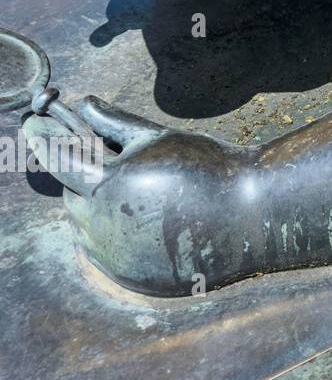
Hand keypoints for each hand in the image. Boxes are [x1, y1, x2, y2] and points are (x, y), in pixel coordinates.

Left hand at [25, 99, 256, 294]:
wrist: (249, 217)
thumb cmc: (206, 168)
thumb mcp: (158, 138)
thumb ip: (114, 124)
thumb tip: (84, 102)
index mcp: (105, 187)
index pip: (57, 159)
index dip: (43, 138)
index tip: (33, 124)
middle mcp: (101, 227)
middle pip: (72, 196)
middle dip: (79, 176)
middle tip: (96, 156)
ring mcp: (114, 257)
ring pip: (86, 226)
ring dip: (94, 206)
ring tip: (130, 189)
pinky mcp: (130, 276)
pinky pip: (105, 252)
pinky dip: (111, 233)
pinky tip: (139, 218)